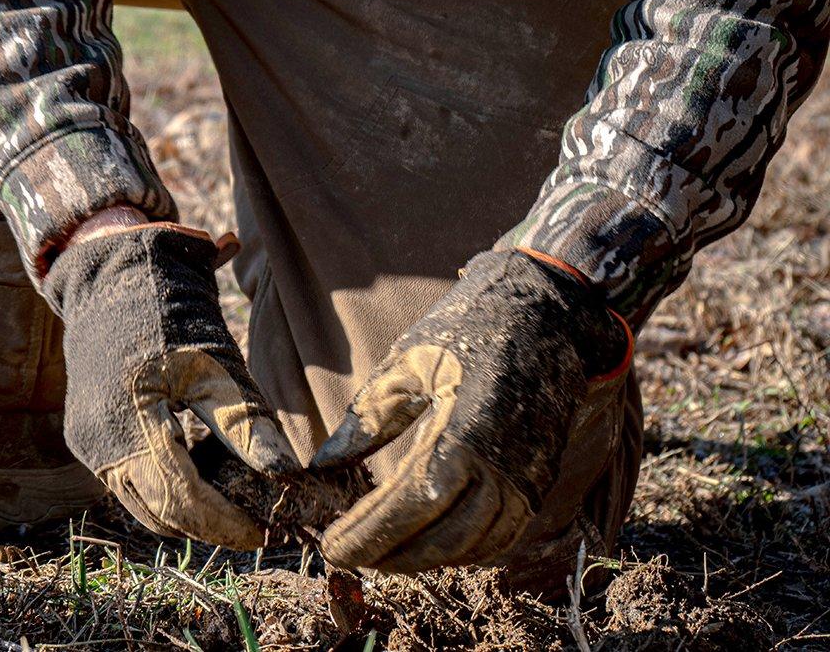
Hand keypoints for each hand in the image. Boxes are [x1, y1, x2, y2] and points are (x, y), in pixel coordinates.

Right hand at [43, 222, 297, 547]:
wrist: (113, 280)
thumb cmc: (171, 314)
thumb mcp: (214, 362)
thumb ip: (243, 421)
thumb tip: (283, 474)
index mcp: (133, 412)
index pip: (182, 494)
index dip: (225, 521)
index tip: (263, 532)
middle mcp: (100, 437)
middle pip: (160, 511)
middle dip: (209, 526)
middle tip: (253, 526)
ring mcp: (88, 443)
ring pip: (142, 506)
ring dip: (187, 515)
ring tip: (231, 507)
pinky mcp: (87, 442)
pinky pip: (129, 487)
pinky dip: (164, 492)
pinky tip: (198, 478)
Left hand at [312, 249, 631, 573]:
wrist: (548, 312)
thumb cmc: (469, 327)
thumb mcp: (408, 362)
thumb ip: (368, 418)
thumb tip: (322, 463)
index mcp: (462, 438)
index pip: (405, 510)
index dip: (366, 536)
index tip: (332, 549)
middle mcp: (500, 472)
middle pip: (438, 542)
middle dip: (389, 556)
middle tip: (350, 555)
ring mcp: (526, 483)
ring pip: (471, 548)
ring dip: (425, 558)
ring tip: (383, 552)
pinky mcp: (540, 484)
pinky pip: (502, 538)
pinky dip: (465, 551)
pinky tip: (434, 541)